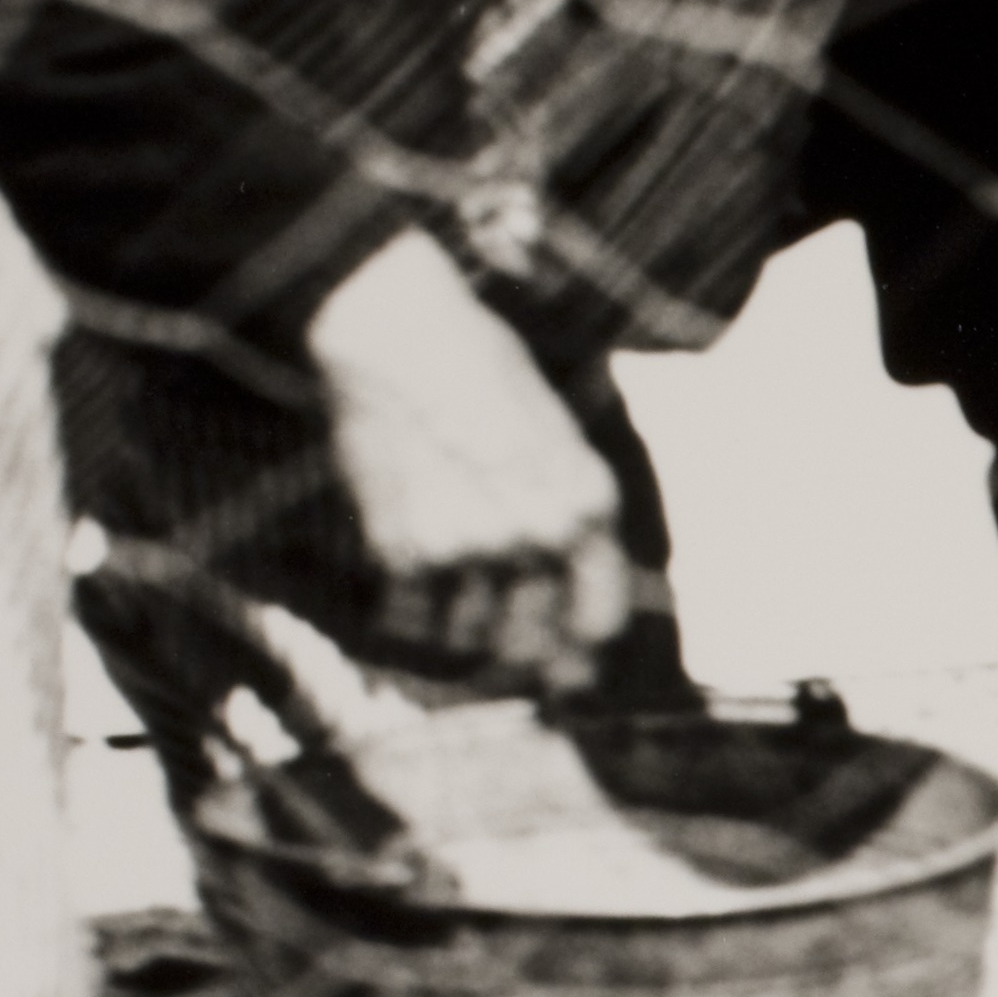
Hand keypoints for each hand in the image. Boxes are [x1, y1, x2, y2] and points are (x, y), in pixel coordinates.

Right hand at [307, 228, 634, 692]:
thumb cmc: (481, 369)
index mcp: (587, 505)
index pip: (600, 621)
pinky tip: (407, 579)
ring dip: (459, 629)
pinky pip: (410, 619)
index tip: (569, 666)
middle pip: (535, 645)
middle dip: (522, 658)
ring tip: (448, 590)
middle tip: (509, 661)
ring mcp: (469, 547)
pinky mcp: (403, 548)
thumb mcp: (556, 436)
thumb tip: (573, 583)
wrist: (397, 330)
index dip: (583, 652)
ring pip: (469, 638)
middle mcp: (536, 535)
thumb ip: (571, 511)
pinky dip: (407, 614)